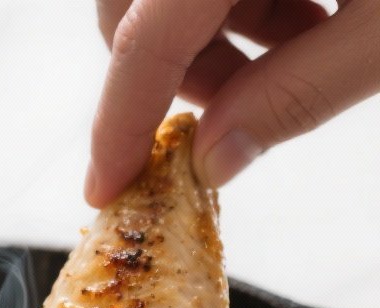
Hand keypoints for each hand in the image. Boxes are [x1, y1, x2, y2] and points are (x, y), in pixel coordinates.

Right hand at [86, 0, 379, 204]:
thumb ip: (298, 94)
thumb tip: (215, 161)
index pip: (142, 39)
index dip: (119, 123)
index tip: (107, 187)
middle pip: (130, 6)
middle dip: (168, 77)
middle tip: (238, 113)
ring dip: (209, 41)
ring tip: (300, 49)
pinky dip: (235, 5)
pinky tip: (303, 13)